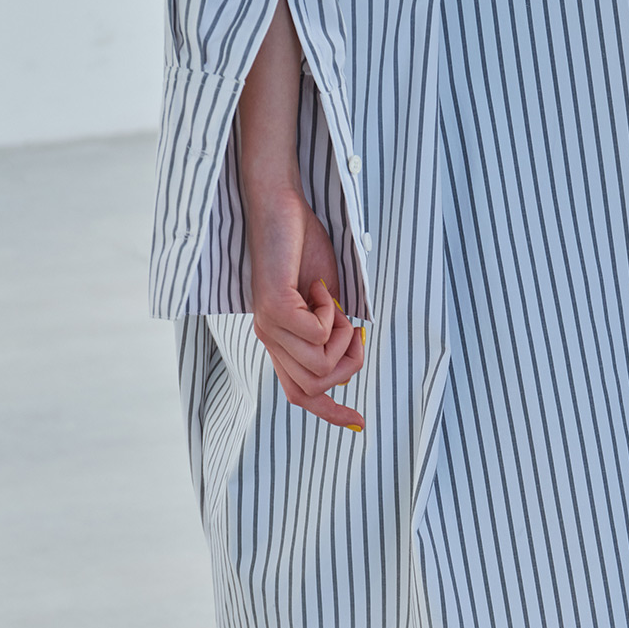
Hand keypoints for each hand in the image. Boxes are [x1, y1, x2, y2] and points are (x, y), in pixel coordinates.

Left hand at [246, 181, 365, 431]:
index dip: (331, 414)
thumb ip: (334, 333)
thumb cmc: (302, 245)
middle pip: (316, 388)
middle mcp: (269, 339)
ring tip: (332, 301)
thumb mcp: (328, 300)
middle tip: (351, 326)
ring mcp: (269, 326)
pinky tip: (320, 287)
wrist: (279, 205)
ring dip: (341, 335)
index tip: (359, 422)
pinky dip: (331, 312)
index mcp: (280, 341)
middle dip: (349, 363)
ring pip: (320, 366)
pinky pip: (318, 335)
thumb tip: (349, 361)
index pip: (300, 395)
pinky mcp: (274, 309)